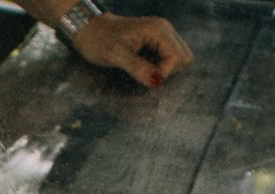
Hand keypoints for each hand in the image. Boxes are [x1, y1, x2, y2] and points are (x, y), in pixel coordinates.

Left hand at [71, 12, 192, 87]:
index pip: (178, 57)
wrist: (90, 30)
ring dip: (165, 70)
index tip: (146, 78)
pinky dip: (161, 67)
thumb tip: (157, 81)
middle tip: (146, 74)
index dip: (165, 72)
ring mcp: (162, 35)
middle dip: (168, 72)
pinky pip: (170, 58)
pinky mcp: (157, 42)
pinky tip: (144, 68)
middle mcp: (165, 30)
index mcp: (158, 30)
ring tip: (144, 71)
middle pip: (184, 58)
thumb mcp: (115, 55)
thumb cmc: (99, 41)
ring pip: (179, 59)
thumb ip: (137, 68)